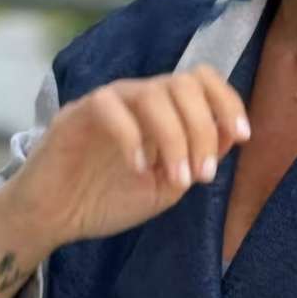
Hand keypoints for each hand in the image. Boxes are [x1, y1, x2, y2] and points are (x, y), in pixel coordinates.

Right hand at [1, 65, 250, 251]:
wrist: (53, 218)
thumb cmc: (109, 198)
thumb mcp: (167, 184)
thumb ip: (198, 158)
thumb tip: (234, 133)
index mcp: (163, 108)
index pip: (202, 80)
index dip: (227, 101)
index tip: (243, 135)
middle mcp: (138, 96)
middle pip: (184, 82)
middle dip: (203, 127)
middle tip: (203, 174)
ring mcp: (108, 101)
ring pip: (153, 93)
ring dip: (175, 138)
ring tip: (178, 178)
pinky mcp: (77, 114)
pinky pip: (111, 108)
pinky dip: (133, 138)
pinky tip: (139, 169)